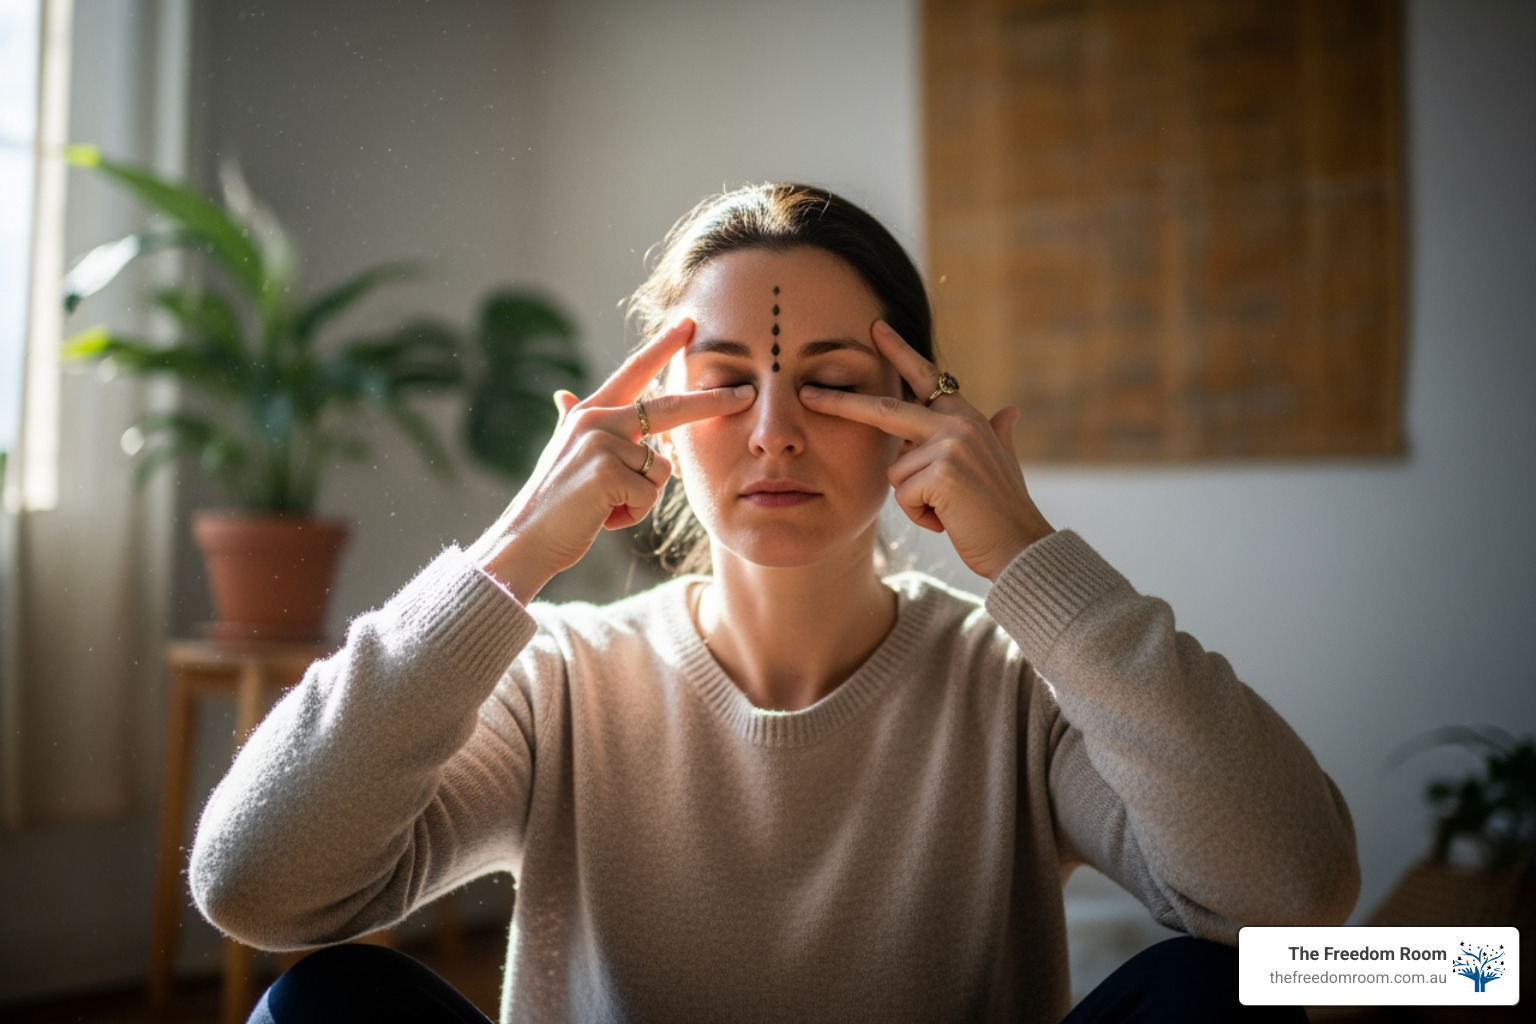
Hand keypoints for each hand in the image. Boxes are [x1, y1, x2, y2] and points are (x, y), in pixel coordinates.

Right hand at [469, 318, 754, 602]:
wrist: (528, 537)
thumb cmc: (554, 500)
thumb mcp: (562, 452)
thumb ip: (570, 421)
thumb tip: (562, 394)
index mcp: (590, 412)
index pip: (634, 370)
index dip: (662, 346)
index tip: (688, 324)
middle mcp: (596, 420)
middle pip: (668, 407)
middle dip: (712, 402)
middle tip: (747, 395)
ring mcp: (602, 444)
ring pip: (661, 468)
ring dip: (641, 496)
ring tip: (607, 505)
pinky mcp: (608, 472)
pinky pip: (650, 493)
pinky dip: (634, 512)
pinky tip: (603, 515)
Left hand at [799, 320, 1052, 580]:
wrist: (1020, 546)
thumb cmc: (1003, 509)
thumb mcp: (1002, 463)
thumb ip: (998, 434)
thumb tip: (1009, 411)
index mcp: (966, 417)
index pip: (927, 377)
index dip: (900, 351)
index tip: (875, 328)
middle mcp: (957, 423)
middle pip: (884, 410)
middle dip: (840, 404)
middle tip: (806, 394)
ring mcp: (950, 444)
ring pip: (893, 471)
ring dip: (913, 499)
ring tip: (947, 510)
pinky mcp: (942, 472)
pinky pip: (903, 495)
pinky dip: (920, 515)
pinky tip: (947, 519)